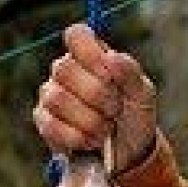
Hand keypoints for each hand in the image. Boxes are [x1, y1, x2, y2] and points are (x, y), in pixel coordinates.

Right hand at [33, 22, 159, 175]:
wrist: (130, 152)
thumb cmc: (134, 115)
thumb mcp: (143, 94)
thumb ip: (130, 72)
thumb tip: (112, 58)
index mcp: (89, 54)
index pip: (76, 35)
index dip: (91, 54)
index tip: (109, 76)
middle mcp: (65, 70)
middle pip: (64, 68)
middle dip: (97, 95)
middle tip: (115, 110)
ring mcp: (51, 95)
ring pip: (57, 98)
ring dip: (89, 120)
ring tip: (105, 129)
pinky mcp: (45, 122)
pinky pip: (51, 126)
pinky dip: (77, 138)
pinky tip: (91, 141)